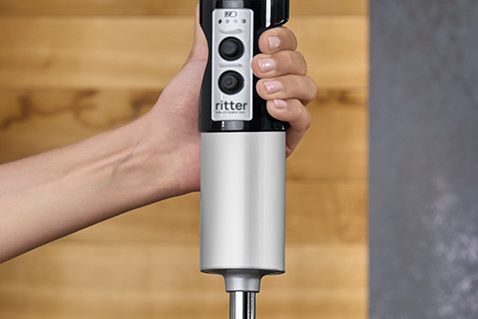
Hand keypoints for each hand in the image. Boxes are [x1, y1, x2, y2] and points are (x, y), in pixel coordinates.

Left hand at [139, 11, 317, 197]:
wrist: (171, 147)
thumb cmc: (180, 111)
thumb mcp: (196, 66)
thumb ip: (209, 39)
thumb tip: (205, 11)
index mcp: (254, 70)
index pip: (282, 47)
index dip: (281, 39)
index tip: (264, 40)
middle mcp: (269, 90)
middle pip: (298, 66)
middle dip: (282, 61)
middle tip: (258, 66)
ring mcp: (276, 115)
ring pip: (306, 90)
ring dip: (288, 84)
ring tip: (261, 89)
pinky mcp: (279, 141)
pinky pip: (302, 122)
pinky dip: (292, 111)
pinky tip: (272, 108)